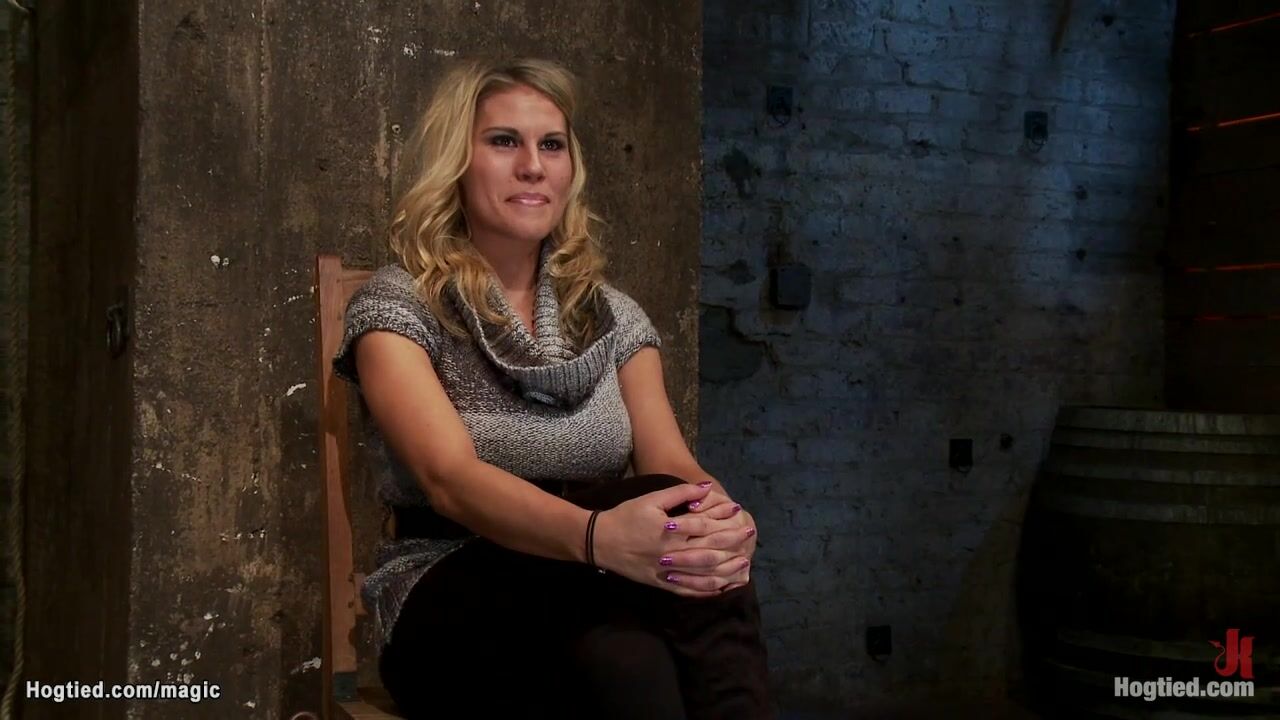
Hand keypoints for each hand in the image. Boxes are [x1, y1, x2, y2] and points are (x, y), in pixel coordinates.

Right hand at [592, 483, 751, 597]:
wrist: (599, 541)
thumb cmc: (626, 516)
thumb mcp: (651, 499)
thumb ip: (680, 493)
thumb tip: (706, 488)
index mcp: (671, 531)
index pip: (705, 525)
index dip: (724, 518)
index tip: (739, 512)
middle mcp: (673, 553)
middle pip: (709, 551)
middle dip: (732, 544)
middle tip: (750, 537)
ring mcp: (668, 571)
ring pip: (703, 575)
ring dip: (726, 570)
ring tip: (743, 565)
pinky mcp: (661, 583)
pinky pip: (688, 590)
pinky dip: (706, 591)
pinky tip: (721, 587)